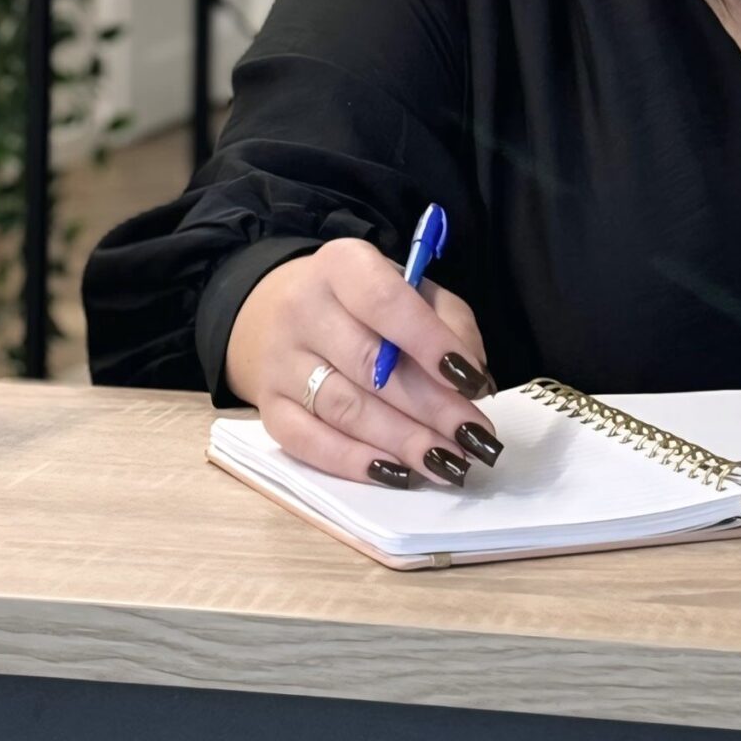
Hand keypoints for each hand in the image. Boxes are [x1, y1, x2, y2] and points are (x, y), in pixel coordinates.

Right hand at [224, 239, 499, 490]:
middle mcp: (301, 309)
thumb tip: (472, 379)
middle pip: (368, 366)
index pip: (384, 303)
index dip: (429, 343)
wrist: (283, 311)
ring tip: (449, 462)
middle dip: (429, 407)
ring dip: (402, 441)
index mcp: (341, 266)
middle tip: (473, 436)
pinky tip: (399, 473)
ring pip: (344, 410)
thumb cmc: (367, 303)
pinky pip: (309, 443)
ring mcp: (279, 361)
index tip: (470, 380)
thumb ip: (449, 321)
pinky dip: (356, 462)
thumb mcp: (413, 289)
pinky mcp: (268, 407)